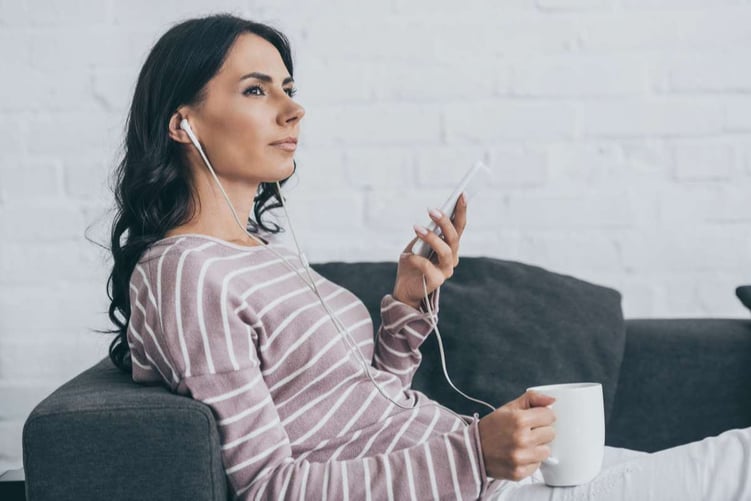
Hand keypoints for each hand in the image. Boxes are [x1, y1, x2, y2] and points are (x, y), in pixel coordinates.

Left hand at [392, 194, 467, 308]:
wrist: (404, 288)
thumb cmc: (411, 263)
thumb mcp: (416, 243)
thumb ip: (425, 233)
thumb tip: (432, 218)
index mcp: (449, 245)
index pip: (459, 226)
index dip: (461, 210)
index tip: (462, 193)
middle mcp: (452, 257)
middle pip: (454, 237)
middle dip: (445, 222)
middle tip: (432, 210)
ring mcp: (446, 270)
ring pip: (445, 251)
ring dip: (431, 237)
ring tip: (417, 227)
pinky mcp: (436, 281)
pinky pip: (428, 267)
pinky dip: (417, 259)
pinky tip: (408, 255)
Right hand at [478, 391, 555, 480]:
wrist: (472, 451)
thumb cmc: (491, 428)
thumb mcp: (508, 408)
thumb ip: (532, 399)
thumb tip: (552, 400)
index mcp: (519, 420)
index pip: (550, 416)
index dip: (542, 416)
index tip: (534, 419)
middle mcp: (521, 439)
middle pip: (551, 433)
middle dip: (540, 431)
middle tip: (526, 432)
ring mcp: (521, 458)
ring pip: (547, 451)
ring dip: (537, 447)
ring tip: (522, 444)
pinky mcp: (520, 473)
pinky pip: (538, 465)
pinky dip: (530, 461)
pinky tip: (518, 455)